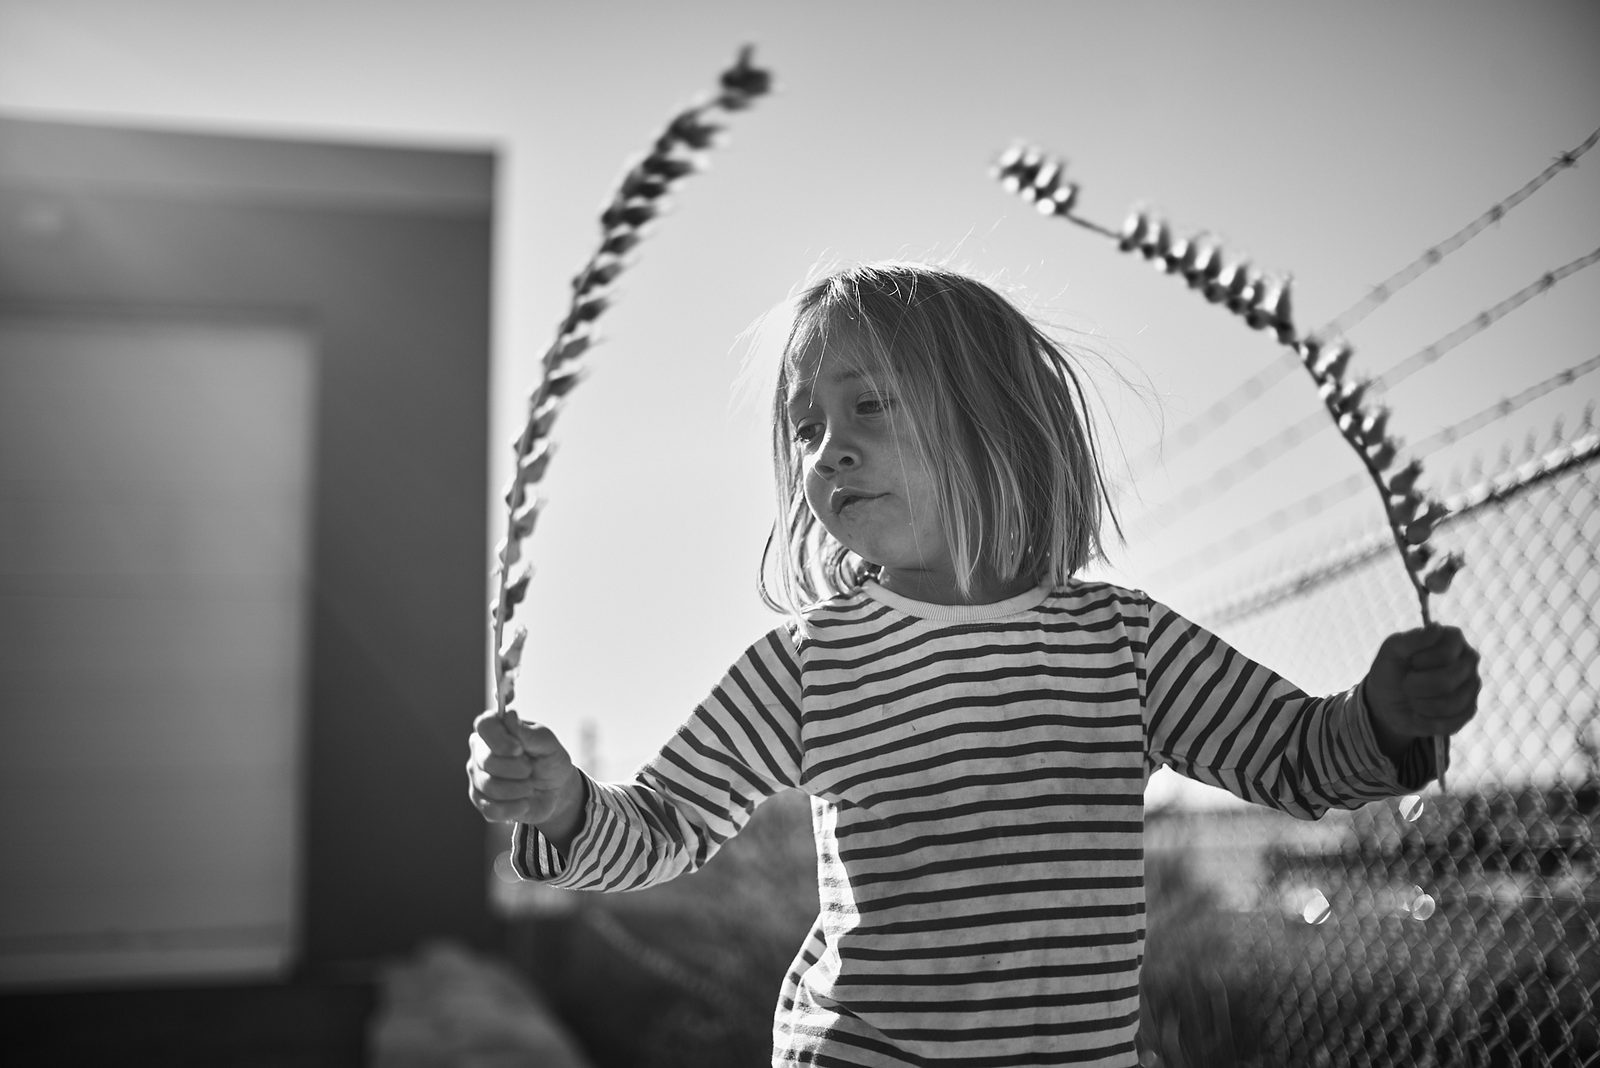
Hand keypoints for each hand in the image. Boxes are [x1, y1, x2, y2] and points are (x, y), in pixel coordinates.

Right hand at [466, 710, 584, 848]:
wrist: (556, 791)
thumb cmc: (549, 760)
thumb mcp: (548, 744)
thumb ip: (529, 732)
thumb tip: (509, 716)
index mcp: (496, 730)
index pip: (484, 725)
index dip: (500, 739)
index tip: (519, 749)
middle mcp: (480, 752)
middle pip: (487, 760)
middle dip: (516, 769)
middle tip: (530, 769)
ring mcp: (478, 777)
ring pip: (488, 786)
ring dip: (517, 789)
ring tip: (529, 785)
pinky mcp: (481, 801)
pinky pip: (490, 808)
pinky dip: (513, 808)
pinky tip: (523, 803)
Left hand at [1363, 625, 1480, 754]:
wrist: (1386, 701)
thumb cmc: (1391, 670)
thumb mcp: (1391, 652)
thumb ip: (1411, 639)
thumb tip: (1436, 627)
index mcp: (1453, 639)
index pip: (1446, 654)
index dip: (1421, 661)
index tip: (1410, 661)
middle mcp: (1469, 660)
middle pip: (1448, 681)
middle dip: (1416, 686)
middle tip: (1407, 683)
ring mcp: (1472, 686)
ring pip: (1450, 704)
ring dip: (1420, 704)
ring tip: (1412, 698)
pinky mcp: (1469, 711)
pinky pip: (1451, 723)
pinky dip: (1426, 721)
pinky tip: (1420, 712)